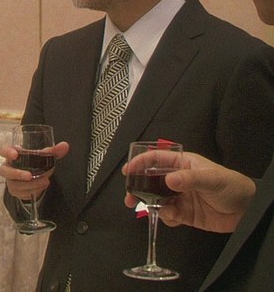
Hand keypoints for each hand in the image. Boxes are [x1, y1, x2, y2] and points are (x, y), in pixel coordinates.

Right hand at [0, 141, 69, 200]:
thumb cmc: (35, 161)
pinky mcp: (14, 190)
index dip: (7, 152)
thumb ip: (53, 151)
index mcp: (13, 153)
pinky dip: (32, 190)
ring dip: (30, 184)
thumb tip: (64, 145)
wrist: (35, 176)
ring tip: (45, 181)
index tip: (15, 154)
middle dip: (17, 174)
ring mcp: (10, 179)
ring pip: (14, 184)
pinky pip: (20, 193)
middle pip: (4, 171)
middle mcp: (8, 166)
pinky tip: (41, 187)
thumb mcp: (44, 155)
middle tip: (29, 175)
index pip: (3, 150)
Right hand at [122, 152, 254, 232]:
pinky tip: (173, 216)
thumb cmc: (232, 186)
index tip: (128, 171)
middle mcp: (178, 179)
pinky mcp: (184, 213)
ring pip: (156, 199)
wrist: (247, 211)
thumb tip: (168, 181)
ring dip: (150, 205)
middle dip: (138, 188)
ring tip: (150, 209)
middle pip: (151, 181)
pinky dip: (166, 216)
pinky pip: (167, 214)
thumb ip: (190, 179)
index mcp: (182, 164)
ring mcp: (180, 197)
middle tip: (130, 197)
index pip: (156, 159)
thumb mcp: (212, 178)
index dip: (140, 162)